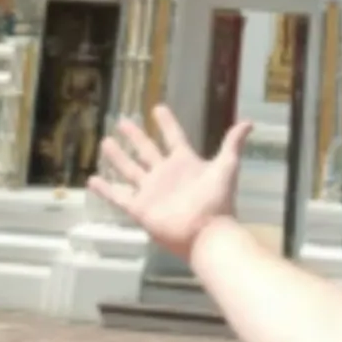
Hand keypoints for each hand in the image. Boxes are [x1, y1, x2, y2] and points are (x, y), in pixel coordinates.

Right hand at [88, 105, 253, 260]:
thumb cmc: (217, 200)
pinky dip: (105, 188)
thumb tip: (249, 122)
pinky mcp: (140, 208)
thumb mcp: (227, 167)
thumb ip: (233, 144)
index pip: (173, 137)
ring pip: (130, 169)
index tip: (157, 108)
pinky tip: (92, 179)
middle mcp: (165, 174)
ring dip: (118, 157)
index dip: (166, 123)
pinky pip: (118, 196)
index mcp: (184, 162)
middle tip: (122, 120)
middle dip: (136, 136)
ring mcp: (151, 191)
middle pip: (147, 150)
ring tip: (105, 142)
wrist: (206, 233)